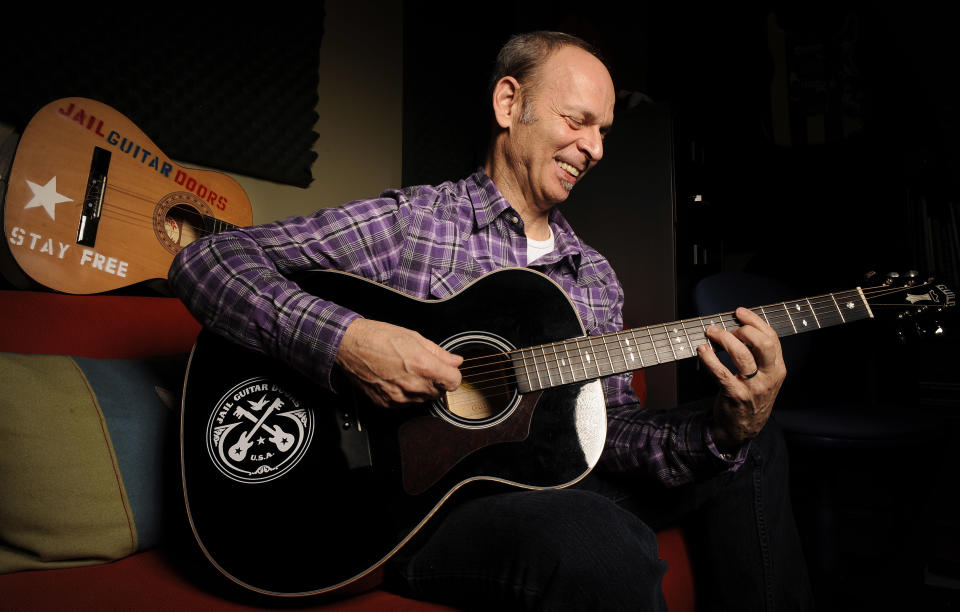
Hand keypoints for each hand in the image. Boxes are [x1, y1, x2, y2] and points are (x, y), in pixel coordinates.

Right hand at [335, 318, 462, 407]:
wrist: (349, 346)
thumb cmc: (378, 337)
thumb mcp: (414, 337)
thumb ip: (438, 353)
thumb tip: (455, 360)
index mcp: (423, 366)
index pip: (454, 382)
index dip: (452, 375)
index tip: (447, 371)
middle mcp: (413, 386)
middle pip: (440, 392)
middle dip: (436, 381)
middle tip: (423, 367)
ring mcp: (399, 397)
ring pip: (423, 399)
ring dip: (421, 389)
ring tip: (407, 371)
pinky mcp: (387, 404)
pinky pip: (406, 404)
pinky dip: (406, 395)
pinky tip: (396, 379)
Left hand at [697, 307, 785, 450]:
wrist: (743, 428)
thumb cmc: (751, 397)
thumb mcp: (765, 377)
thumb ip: (759, 356)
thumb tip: (739, 328)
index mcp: (777, 369)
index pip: (772, 338)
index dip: (755, 321)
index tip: (740, 312)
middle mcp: (768, 377)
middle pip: (763, 344)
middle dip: (744, 329)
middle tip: (727, 327)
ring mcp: (752, 387)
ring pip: (742, 355)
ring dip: (724, 339)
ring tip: (711, 332)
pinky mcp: (735, 394)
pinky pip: (721, 372)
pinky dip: (710, 358)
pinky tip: (703, 350)